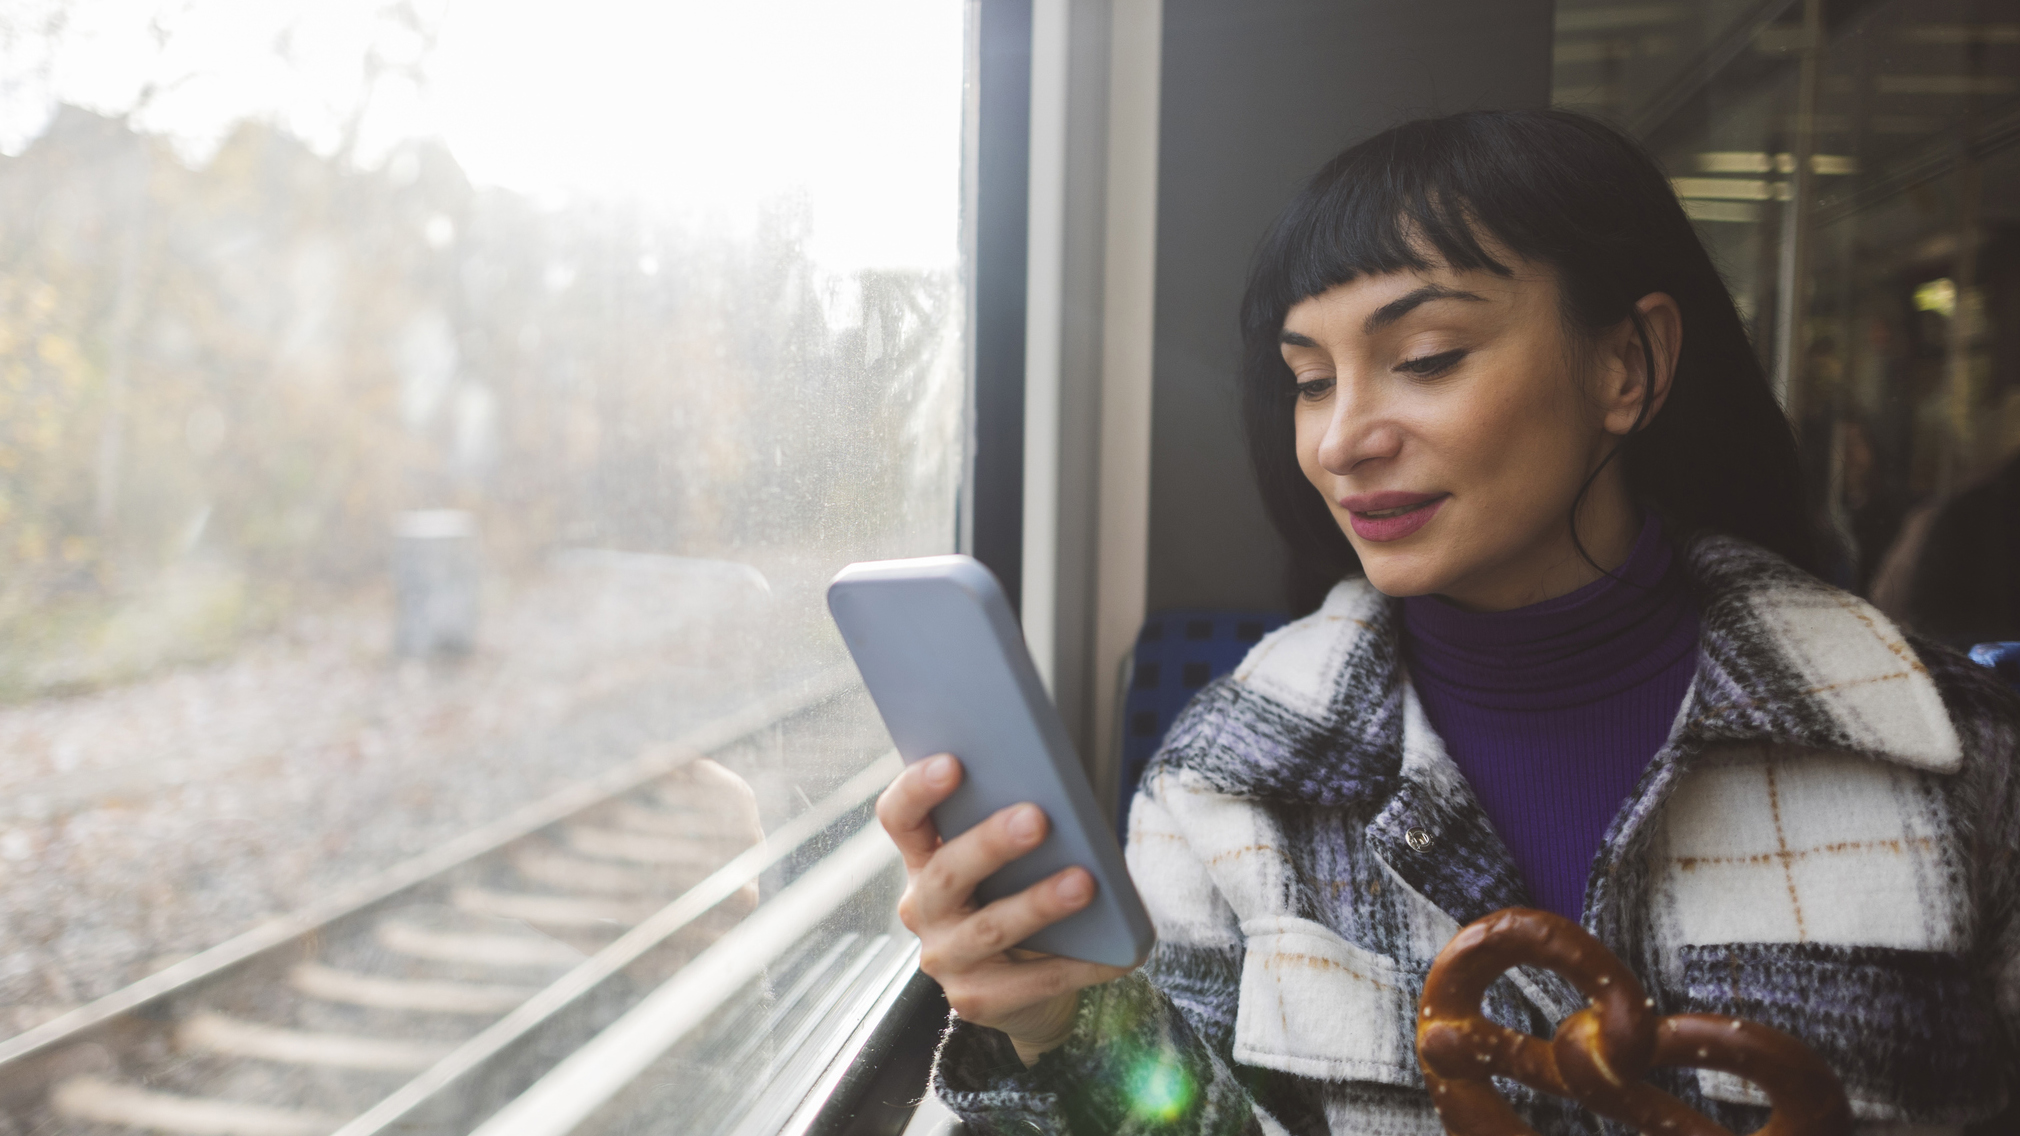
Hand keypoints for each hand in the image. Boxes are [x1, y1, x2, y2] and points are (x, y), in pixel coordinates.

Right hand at [877, 754, 1133, 1064]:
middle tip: (1037, 817)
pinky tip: (1118, 951)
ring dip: (1038, 903)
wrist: (1029, 988)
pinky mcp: (977, 1000)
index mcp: (924, 859)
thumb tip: (1059, 795)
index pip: (901, 818)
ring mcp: (945, 958)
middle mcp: (923, 908)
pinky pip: (1032, 980)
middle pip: (946, 872)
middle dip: (991, 843)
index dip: (917, 790)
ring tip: (1084, 882)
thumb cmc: (1023, 896)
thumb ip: (1018, 825)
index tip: (953, 761)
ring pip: (989, 928)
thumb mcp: (1013, 861)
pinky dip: (1079, 964)